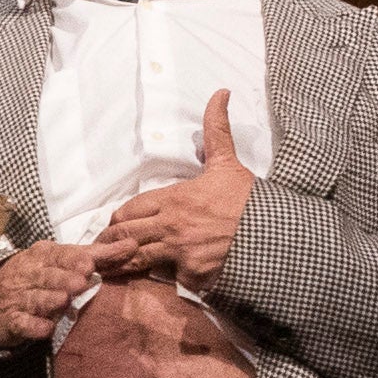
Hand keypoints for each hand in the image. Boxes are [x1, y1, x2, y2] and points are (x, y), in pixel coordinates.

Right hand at [0, 240, 100, 350]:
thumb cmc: (40, 275)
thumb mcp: (64, 259)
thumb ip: (98, 254)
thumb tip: (132, 244)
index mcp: (42, 255)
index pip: (58, 255)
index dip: (72, 260)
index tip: (88, 264)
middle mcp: (28, 274)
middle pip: (46, 276)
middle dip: (62, 279)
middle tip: (80, 283)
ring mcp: (18, 298)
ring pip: (34, 299)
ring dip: (48, 300)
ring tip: (63, 301)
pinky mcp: (12, 321)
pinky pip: (21, 324)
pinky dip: (33, 326)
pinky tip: (46, 329)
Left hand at [93, 93, 257, 286]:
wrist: (275, 232)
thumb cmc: (249, 199)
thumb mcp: (228, 162)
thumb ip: (216, 129)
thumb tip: (220, 93)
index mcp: (175, 198)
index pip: (128, 211)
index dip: (117, 221)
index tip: (114, 227)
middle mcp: (172, 225)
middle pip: (124, 237)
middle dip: (111, 245)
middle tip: (102, 252)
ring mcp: (181, 252)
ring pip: (136, 261)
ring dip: (123, 266)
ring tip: (109, 271)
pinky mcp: (193, 275)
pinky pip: (168, 280)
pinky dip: (163, 281)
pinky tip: (150, 284)